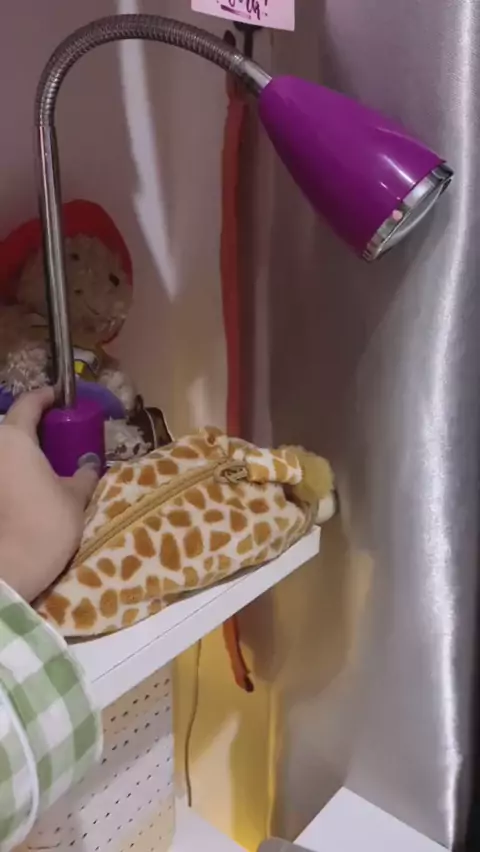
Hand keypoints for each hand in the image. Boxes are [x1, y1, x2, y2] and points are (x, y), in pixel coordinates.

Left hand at [0, 388, 98, 600]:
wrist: (8, 568)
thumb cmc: (45, 523)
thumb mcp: (74, 497)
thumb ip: (83, 476)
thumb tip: (88, 466)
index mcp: (15, 437)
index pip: (29, 403)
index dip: (45, 397)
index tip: (59, 398)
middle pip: (12, 429)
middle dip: (33, 430)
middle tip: (58, 438)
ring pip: (5, 455)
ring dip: (22, 457)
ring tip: (46, 468)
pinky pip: (3, 475)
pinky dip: (13, 476)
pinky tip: (30, 490)